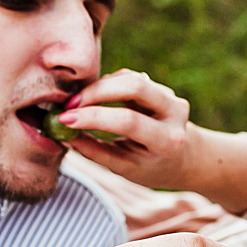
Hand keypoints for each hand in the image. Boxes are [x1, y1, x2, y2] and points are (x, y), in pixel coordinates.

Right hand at [60, 69, 202, 190]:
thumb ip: (96, 152)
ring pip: (129, 78)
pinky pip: (128, 77)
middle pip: (134, 86)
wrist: (182, 157)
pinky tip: (94, 99)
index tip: (65, 119)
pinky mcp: (160, 87)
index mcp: (168, 140)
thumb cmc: (149, 167)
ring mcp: (170, 96)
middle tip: (70, 104)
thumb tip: (64, 135)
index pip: (129, 121)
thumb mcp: (125, 168)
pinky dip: (106, 85)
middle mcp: (175, 113)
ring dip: (99, 87)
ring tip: (79, 105)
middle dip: (97, 91)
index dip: (94, 117)